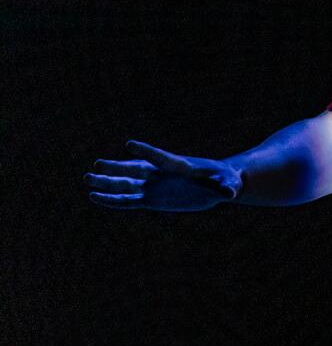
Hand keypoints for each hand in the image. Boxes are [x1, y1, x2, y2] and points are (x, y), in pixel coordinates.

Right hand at [86, 140, 242, 211]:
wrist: (221, 182)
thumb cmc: (228, 180)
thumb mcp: (229, 184)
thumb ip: (227, 188)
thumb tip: (232, 194)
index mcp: (180, 167)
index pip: (161, 158)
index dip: (147, 152)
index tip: (129, 144)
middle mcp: (163, 175)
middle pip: (136, 170)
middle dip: (117, 168)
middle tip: (96, 165)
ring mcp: (155, 186)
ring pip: (127, 185)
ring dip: (108, 183)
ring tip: (87, 180)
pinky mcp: (153, 199)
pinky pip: (129, 200)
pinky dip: (113, 200)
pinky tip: (96, 198)